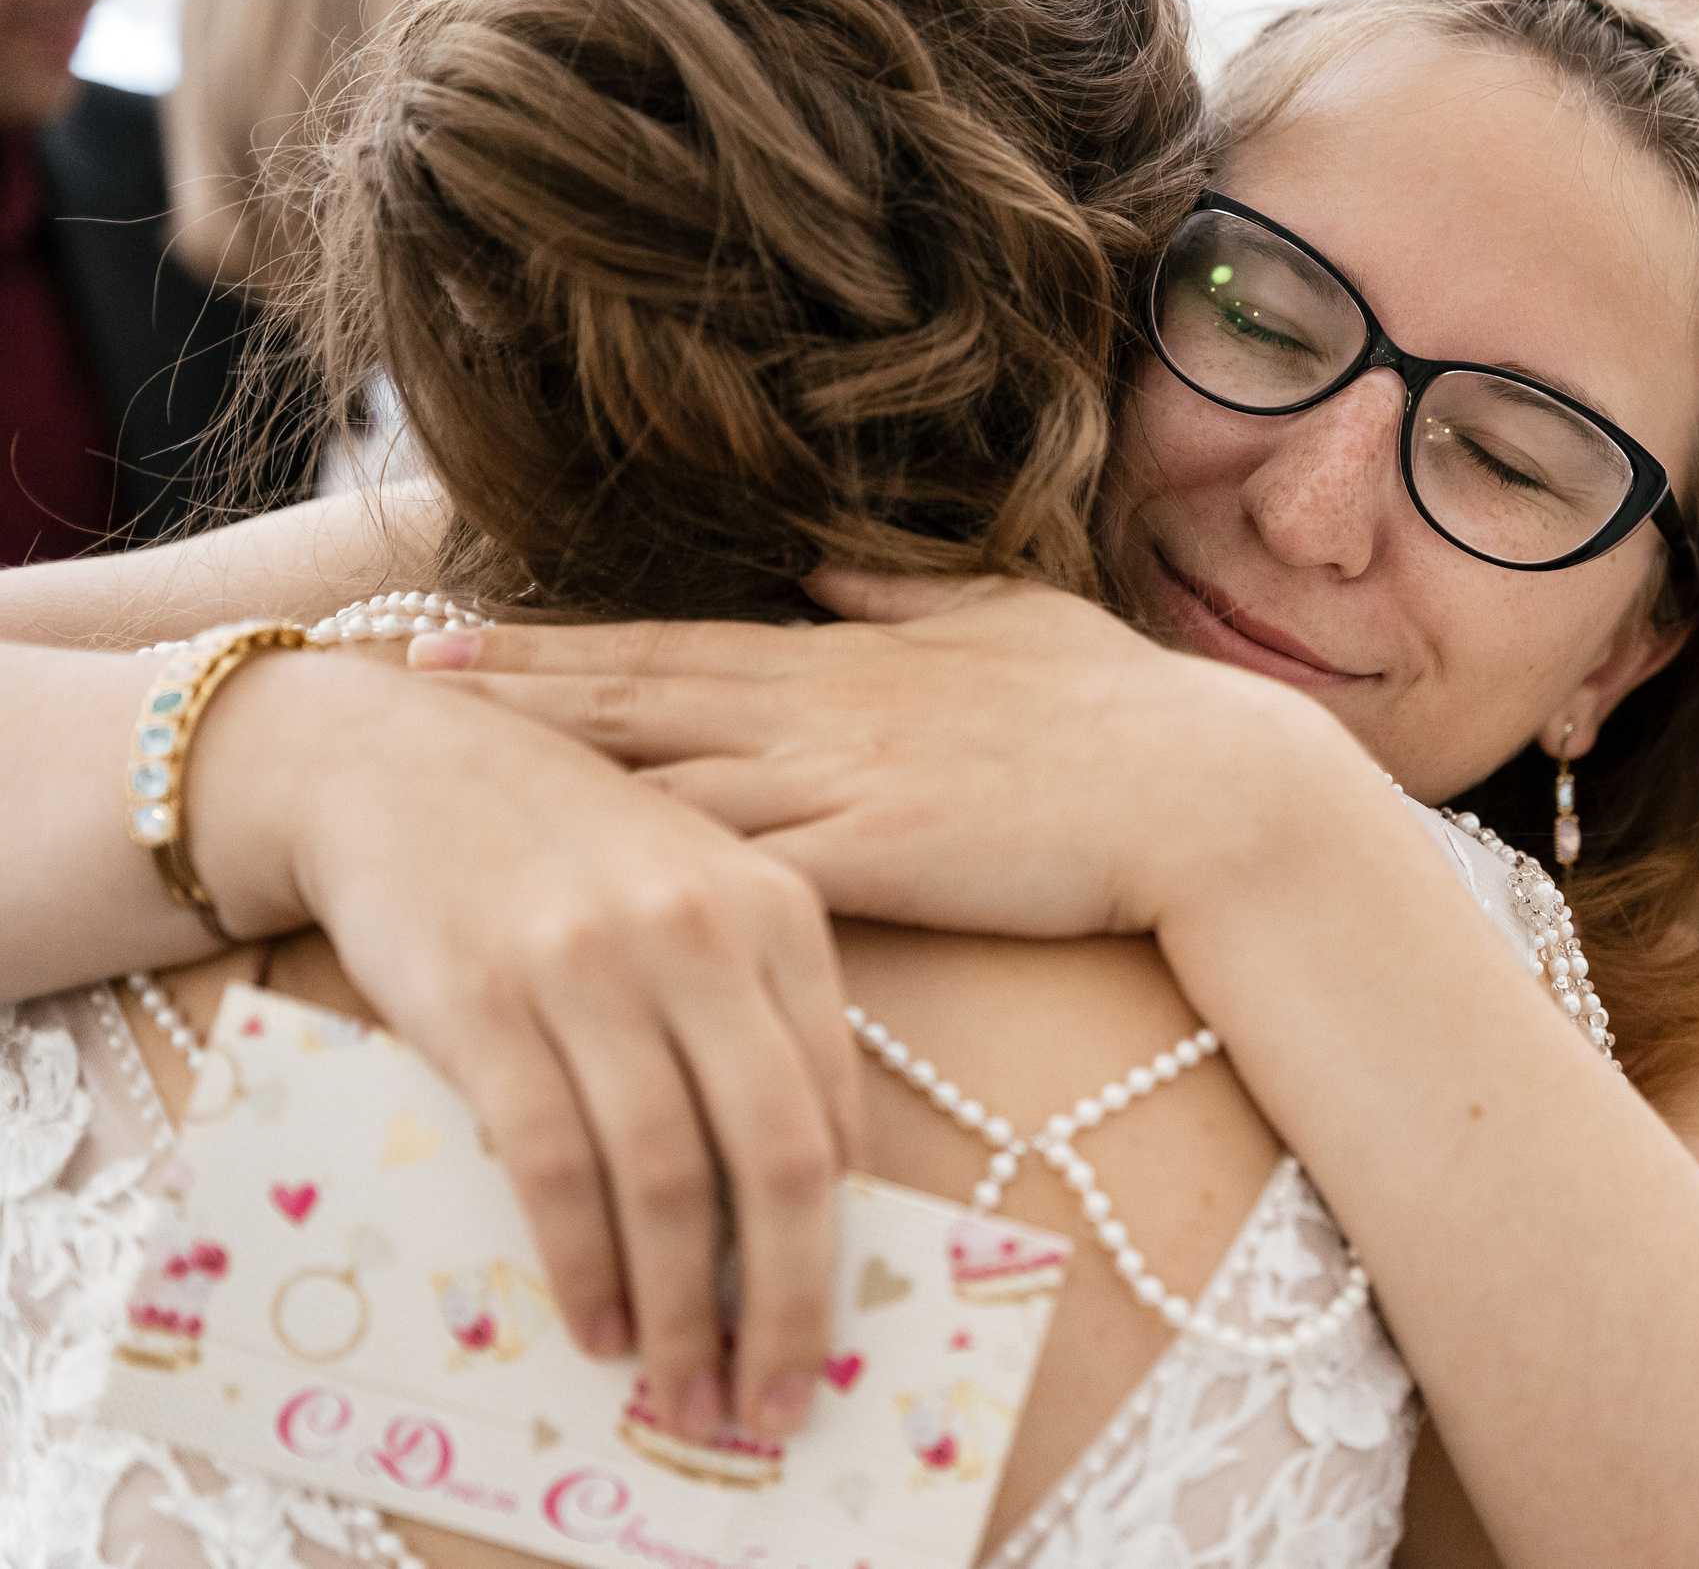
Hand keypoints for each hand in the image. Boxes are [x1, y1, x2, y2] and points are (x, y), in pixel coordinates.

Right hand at [188, 649, 861, 1442]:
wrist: (394, 760)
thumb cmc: (559, 850)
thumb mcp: (693, 900)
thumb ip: (751, 1021)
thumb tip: (796, 1203)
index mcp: (779, 914)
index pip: (837, 1108)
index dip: (842, 1237)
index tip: (831, 1327)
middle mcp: (701, 936)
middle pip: (777, 1158)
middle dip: (787, 1302)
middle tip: (773, 1400)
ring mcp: (592, 967)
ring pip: (666, 1178)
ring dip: (677, 1309)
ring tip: (678, 1387)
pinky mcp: (485, 1001)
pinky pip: (551, 1163)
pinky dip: (581, 1262)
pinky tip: (592, 1322)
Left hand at [407, 575, 1363, 940]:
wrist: (1208, 792)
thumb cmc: (1126, 711)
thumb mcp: (1014, 618)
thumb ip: (909, 595)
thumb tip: (829, 565)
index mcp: (854, 653)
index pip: (675, 643)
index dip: (562, 641)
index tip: (461, 632)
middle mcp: (826, 705)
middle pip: (641, 695)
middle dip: (517, 691)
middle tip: (398, 683)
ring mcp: (845, 778)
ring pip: (664, 774)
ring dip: (555, 774)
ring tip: (453, 776)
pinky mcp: (877, 857)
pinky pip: (738, 861)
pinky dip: (647, 865)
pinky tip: (571, 881)